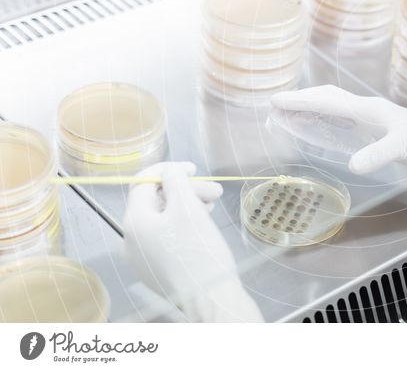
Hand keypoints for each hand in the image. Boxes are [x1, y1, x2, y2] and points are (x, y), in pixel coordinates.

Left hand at [122, 162, 262, 321]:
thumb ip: (175, 181)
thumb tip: (169, 172)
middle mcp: (131, 240)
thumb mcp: (187, 207)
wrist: (209, 300)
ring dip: (188, 206)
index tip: (193, 168)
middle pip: (156, 201)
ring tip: (212, 207)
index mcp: (133, 223)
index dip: (168, 170)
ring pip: (164, 219)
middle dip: (185, 191)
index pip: (142, 183)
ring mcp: (142, 258)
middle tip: (214, 192)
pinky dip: (184, 226)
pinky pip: (166, 237)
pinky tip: (203, 226)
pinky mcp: (157, 269)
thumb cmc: (198, 251)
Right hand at [270, 85, 406, 174]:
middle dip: (301, 101)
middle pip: (328, 98)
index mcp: (370, 109)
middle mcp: (368, 109)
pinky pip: (344, 120)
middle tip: (276, 108)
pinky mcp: (378, 130)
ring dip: (311, 108)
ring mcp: (374, 119)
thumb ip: (379, 154)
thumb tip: (352, 165)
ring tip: (290, 115)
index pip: (328, 102)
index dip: (301, 101)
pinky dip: (326, 121)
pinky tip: (322, 129)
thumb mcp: (405, 148)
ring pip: (335, 107)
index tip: (276, 101)